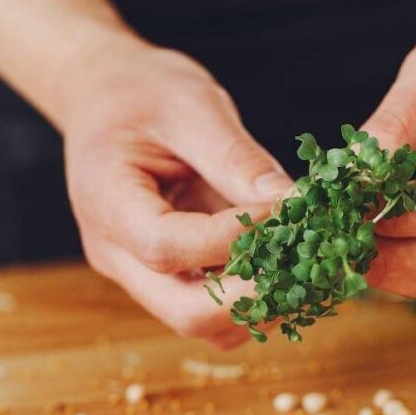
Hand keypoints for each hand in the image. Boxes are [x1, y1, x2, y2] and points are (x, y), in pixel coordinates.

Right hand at [56, 34, 292, 346]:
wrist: (107, 95)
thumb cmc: (142, 91)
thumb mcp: (191, 106)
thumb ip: (236, 158)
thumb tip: (292, 202)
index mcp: (106, 202)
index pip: (166, 246)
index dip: (232, 239)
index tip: (285, 213)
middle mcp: (116, 253)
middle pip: (184, 312)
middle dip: (253, 297)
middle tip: (309, 261)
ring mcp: (140, 273)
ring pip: (202, 323)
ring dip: (259, 304)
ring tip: (305, 262)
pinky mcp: (168, 276)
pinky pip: (212, 308)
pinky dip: (254, 297)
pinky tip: (288, 261)